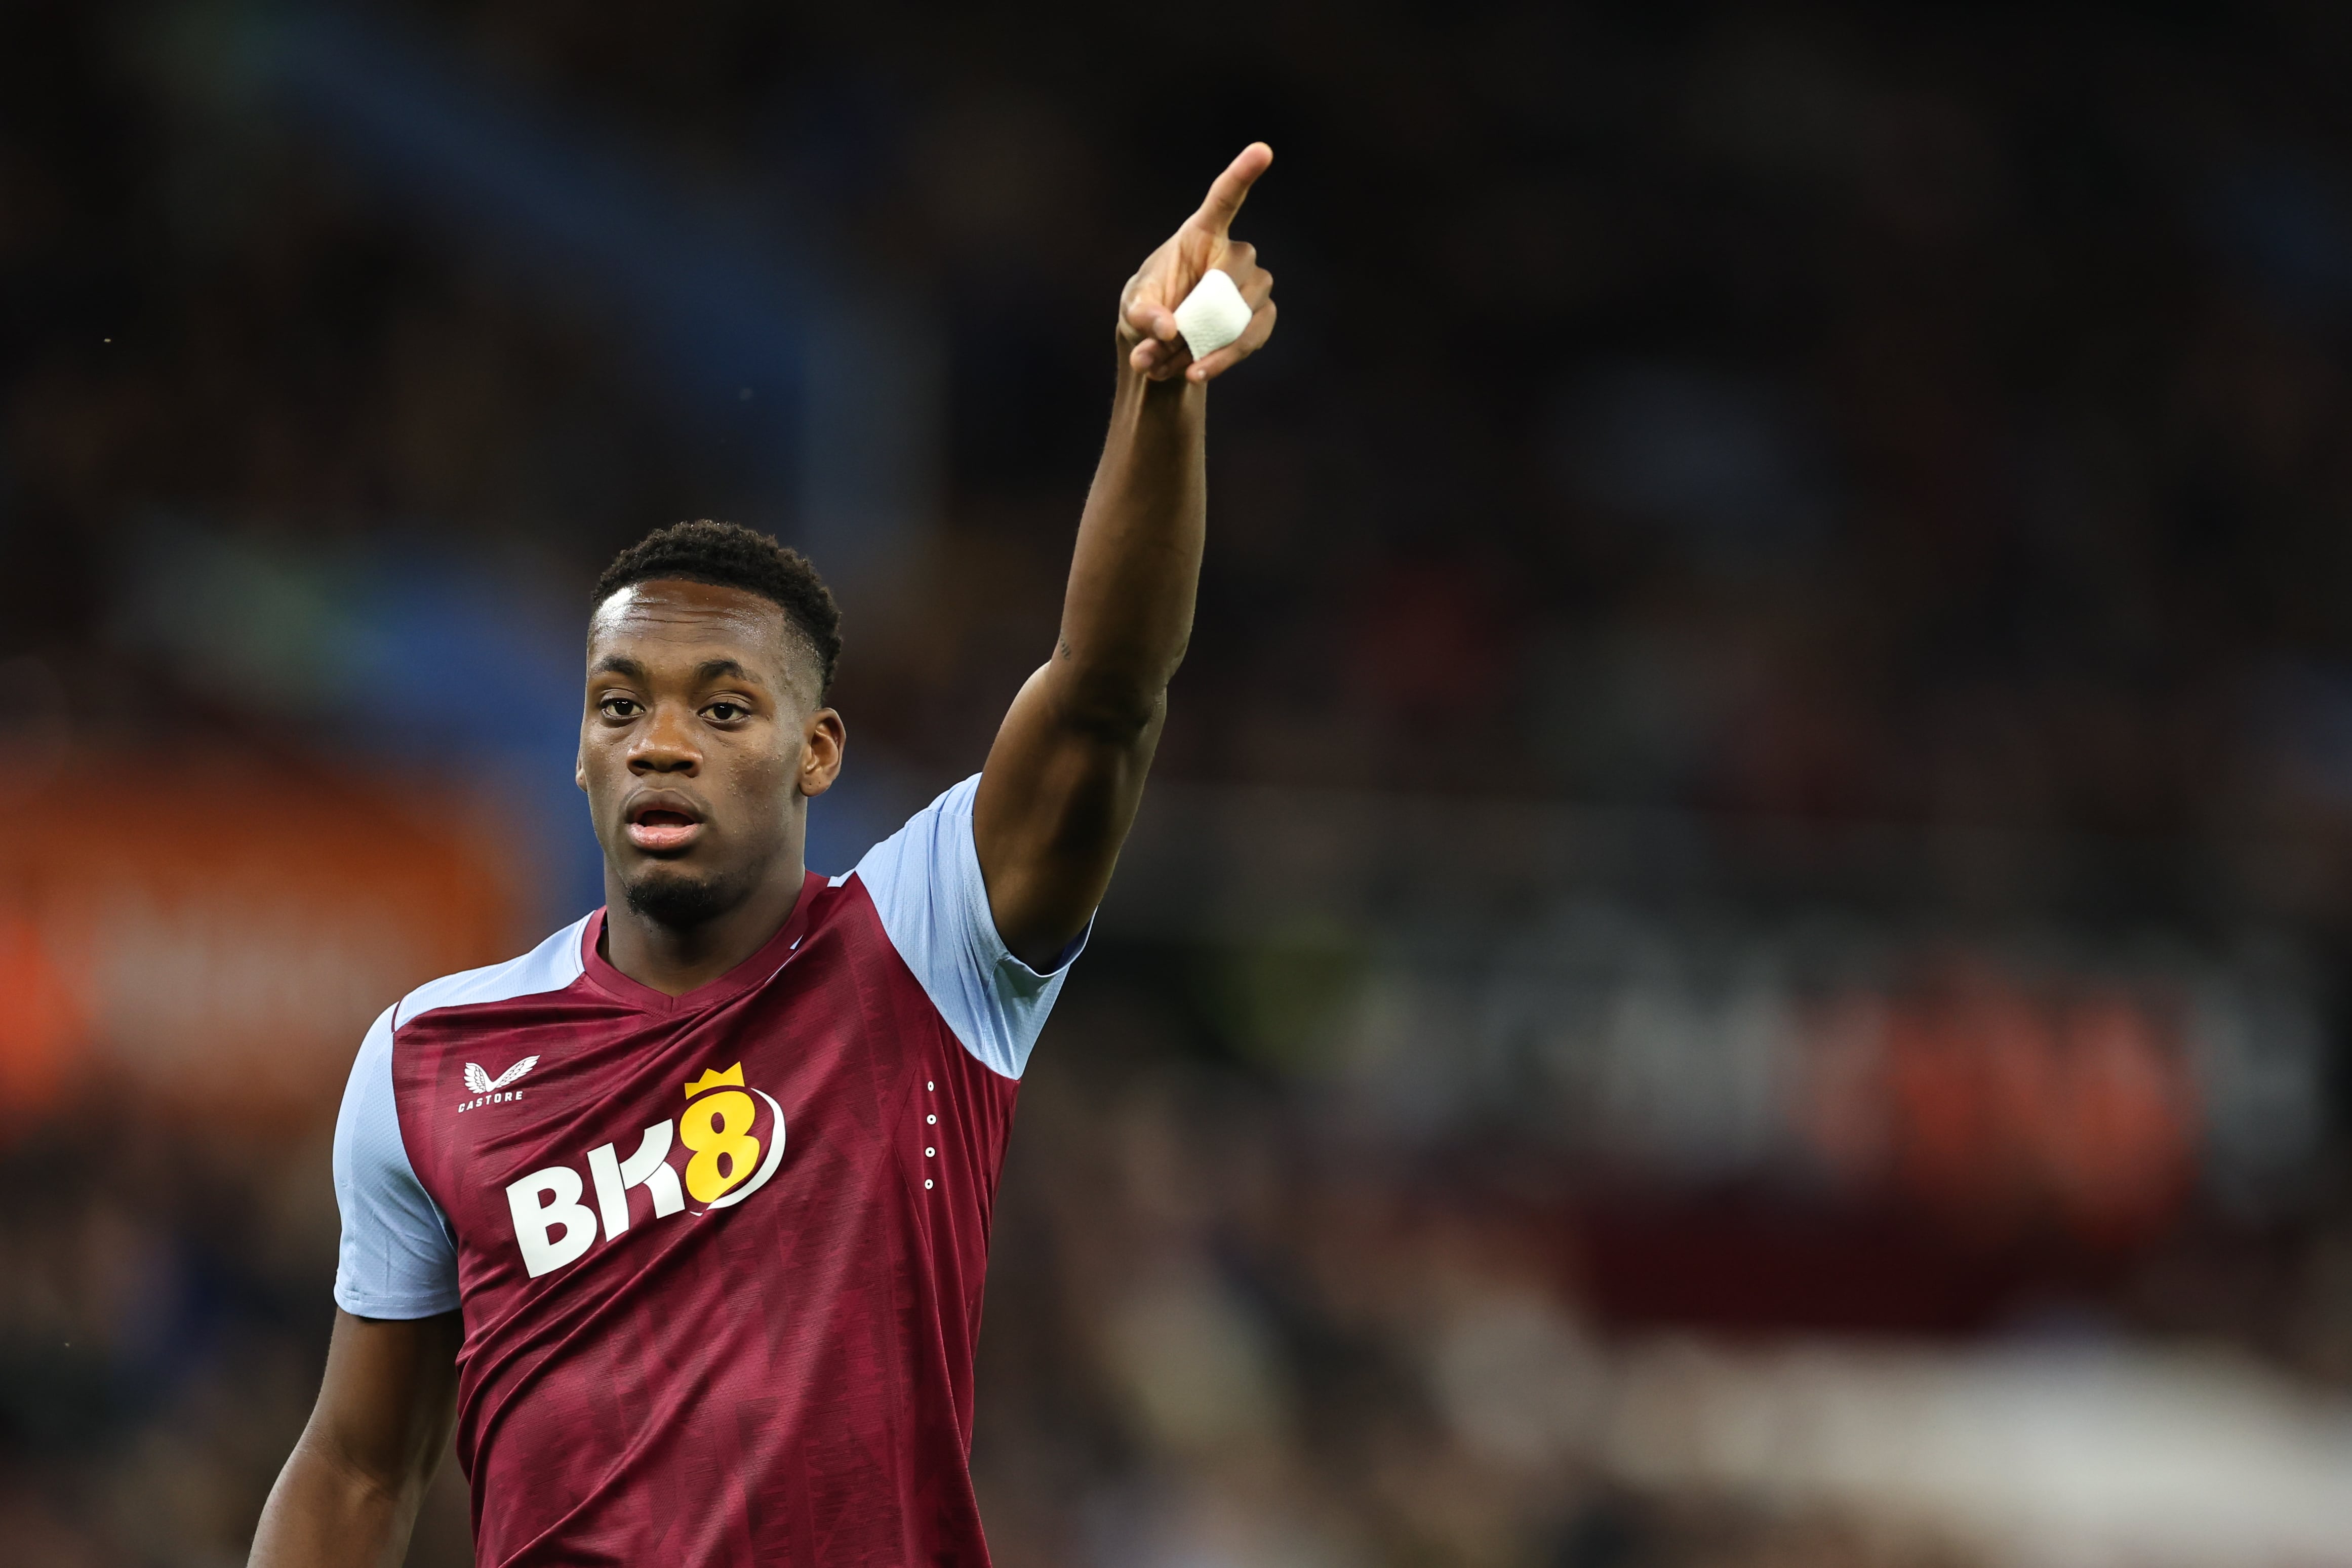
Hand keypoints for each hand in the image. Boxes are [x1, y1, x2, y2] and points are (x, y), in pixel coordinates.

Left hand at [1118, 143, 1276, 383]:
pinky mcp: (1262, 315)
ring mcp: (1254, 284)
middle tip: (1156, 346)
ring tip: (1164, 365)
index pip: (1226, 196)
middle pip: (1227, 277)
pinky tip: (1195, 373)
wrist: (1164, 340)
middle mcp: (1234, 253)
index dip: (1243, 172)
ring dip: (1202, 345)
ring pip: (1238, 313)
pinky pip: (1251, 336)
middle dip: (1193, 318)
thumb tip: (1169, 331)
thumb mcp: (1134, 308)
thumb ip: (1143, 316)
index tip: (1263, 149)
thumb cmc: (1148, 307)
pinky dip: (1222, 358)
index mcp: (1203, 231)